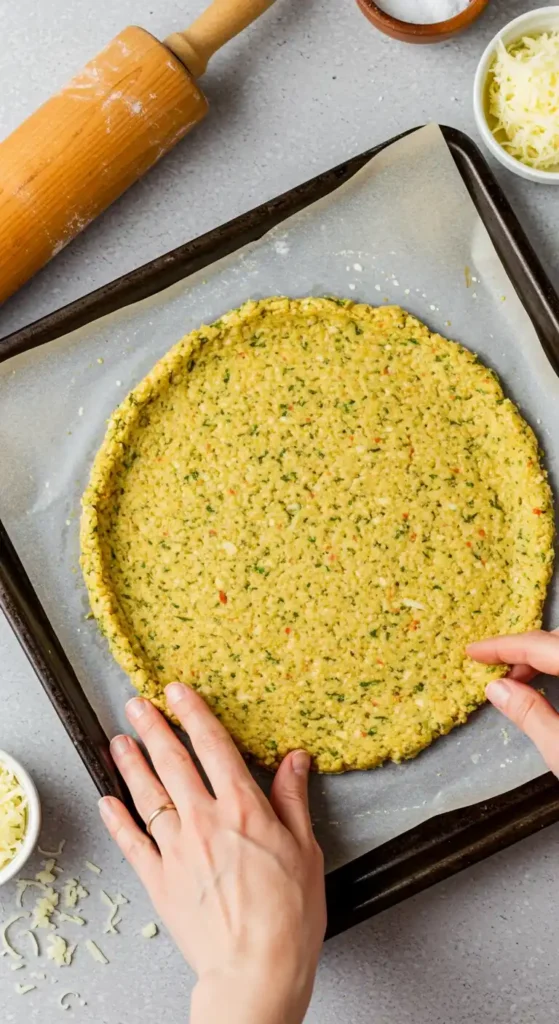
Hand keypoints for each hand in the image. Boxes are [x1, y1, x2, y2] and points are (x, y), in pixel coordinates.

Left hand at [99, 684, 325, 1023]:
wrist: (256, 970)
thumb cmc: (288, 916)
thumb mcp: (306, 849)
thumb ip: (293, 798)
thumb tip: (295, 759)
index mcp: (243, 809)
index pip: (213, 747)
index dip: (194, 714)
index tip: (178, 693)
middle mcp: (204, 821)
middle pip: (172, 762)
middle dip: (153, 728)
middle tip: (137, 706)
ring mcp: (177, 850)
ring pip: (147, 795)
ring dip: (130, 764)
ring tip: (119, 742)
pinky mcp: (159, 880)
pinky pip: (131, 842)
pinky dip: (117, 819)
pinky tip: (107, 801)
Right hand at [468, 630, 558, 773]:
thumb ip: (531, 715)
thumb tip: (496, 688)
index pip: (539, 645)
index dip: (502, 647)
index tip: (472, 652)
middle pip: (555, 640)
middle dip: (523, 650)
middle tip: (493, 667)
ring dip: (541, 657)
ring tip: (516, 679)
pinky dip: (556, 665)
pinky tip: (546, 683)